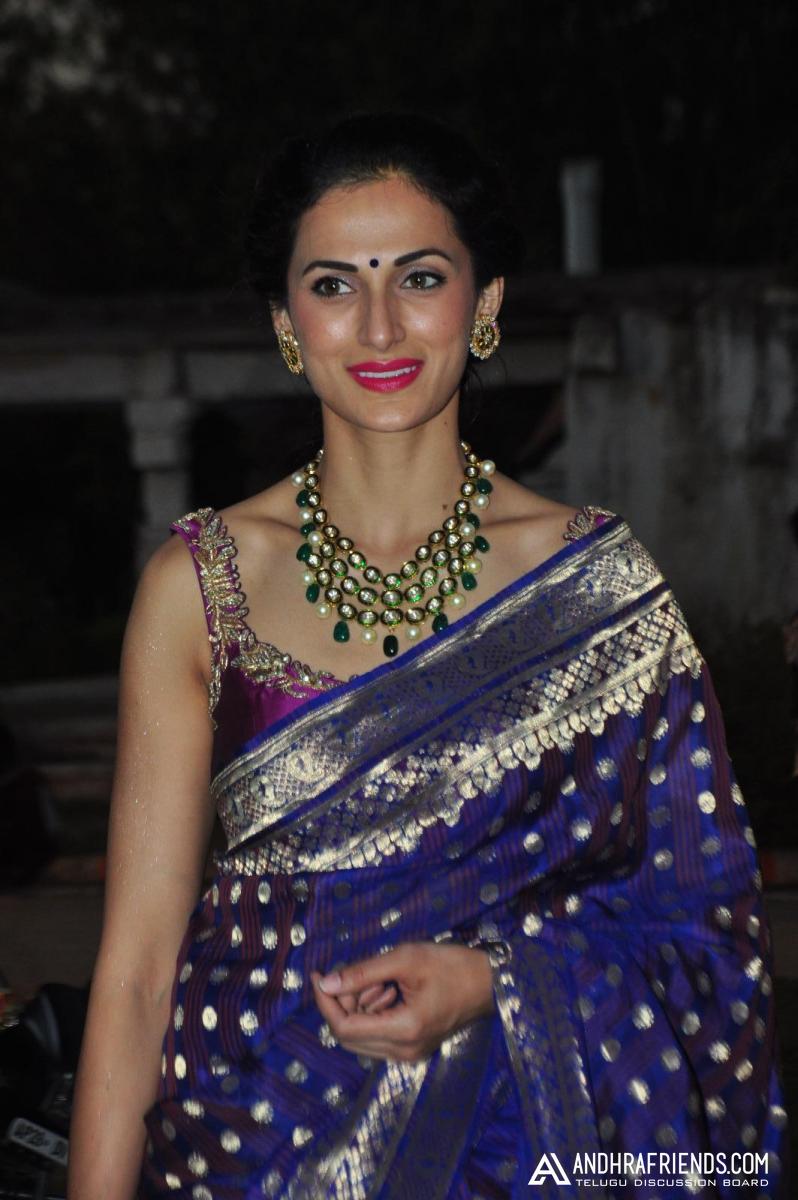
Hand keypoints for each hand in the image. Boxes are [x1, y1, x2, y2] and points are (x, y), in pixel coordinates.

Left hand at [310, 941, 494, 1063]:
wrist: (487, 982)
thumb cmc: (450, 965)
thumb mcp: (405, 959)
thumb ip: (362, 972)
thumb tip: (325, 983)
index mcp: (403, 1031)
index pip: (345, 1028)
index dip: (326, 1003)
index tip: (318, 975)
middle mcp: (403, 1052)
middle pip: (349, 1037)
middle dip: (342, 1003)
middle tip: (351, 974)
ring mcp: (409, 1055)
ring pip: (361, 1038)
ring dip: (358, 1008)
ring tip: (379, 980)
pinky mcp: (412, 1049)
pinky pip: (376, 1037)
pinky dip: (371, 1013)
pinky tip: (386, 991)